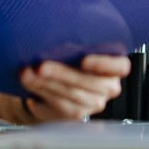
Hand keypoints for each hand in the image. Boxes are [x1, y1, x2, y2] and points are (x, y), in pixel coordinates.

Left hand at [18, 54, 132, 122]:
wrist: (62, 85)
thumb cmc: (72, 60)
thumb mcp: (78, 50)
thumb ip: (74, 46)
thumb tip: (51, 35)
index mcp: (114, 67)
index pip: (120, 66)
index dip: (104, 64)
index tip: (84, 60)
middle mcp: (108, 87)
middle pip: (89, 82)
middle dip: (62, 73)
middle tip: (41, 65)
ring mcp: (93, 103)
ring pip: (70, 93)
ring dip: (46, 82)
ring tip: (28, 72)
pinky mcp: (75, 114)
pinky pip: (58, 102)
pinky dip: (40, 89)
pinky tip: (28, 80)